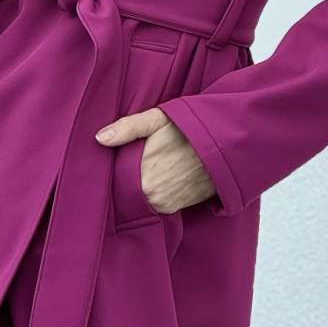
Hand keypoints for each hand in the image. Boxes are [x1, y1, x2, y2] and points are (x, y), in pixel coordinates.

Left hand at [94, 107, 214, 214]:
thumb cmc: (191, 129)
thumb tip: (99, 138)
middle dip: (124, 179)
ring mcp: (167, 204)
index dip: (112, 171)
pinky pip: (156, 202)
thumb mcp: (158, 119)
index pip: (115, 181)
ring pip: (141, 197)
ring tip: (145, 167)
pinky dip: (154, 191)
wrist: (228, 145)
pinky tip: (157, 175)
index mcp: (143, 179)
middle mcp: (154, 198)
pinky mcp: (178, 207)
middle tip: (128, 161)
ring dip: (139, 186)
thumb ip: (128, 128)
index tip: (112, 161)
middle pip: (127, 191)